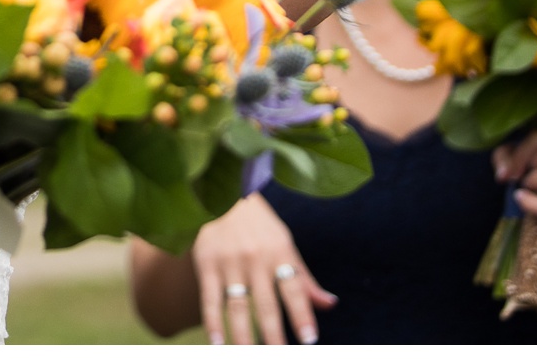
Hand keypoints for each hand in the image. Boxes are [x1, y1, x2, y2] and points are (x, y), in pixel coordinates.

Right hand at [191, 194, 335, 344]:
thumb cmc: (259, 226)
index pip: (294, 288)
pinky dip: (213, 321)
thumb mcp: (284, 244)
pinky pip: (209, 298)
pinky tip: (217, 342)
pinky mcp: (206, 262)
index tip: (310, 339)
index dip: (302, 314)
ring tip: (247, 354)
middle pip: (265, 303)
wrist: (221, 194)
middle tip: (279, 355)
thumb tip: (330, 304)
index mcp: (279, 252)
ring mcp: (229, 261)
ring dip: (242, 334)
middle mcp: (255, 257)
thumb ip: (304, 278)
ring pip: (237, 305)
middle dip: (273, 333)